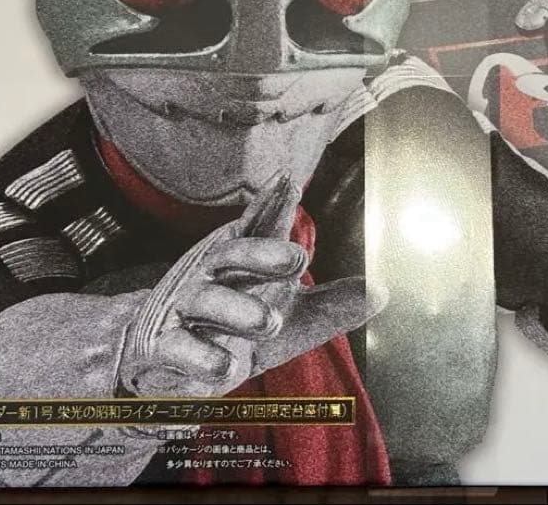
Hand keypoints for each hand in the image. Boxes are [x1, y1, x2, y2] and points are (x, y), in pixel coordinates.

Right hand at [119, 172, 386, 396]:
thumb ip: (332, 304)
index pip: (258, 227)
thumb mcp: (291, 317)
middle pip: (232, 252)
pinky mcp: (163, 345)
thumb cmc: (236, 326)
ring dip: (238, 310)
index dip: (272, 204)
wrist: (164, 360)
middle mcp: (210, 274)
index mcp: (242, 260)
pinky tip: (224, 367)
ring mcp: (184, 307)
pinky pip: (180, 348)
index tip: (289, 181)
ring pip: (207, 300)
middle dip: (262, 253)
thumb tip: (384, 290)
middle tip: (298, 260)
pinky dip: (201, 357)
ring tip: (271, 322)